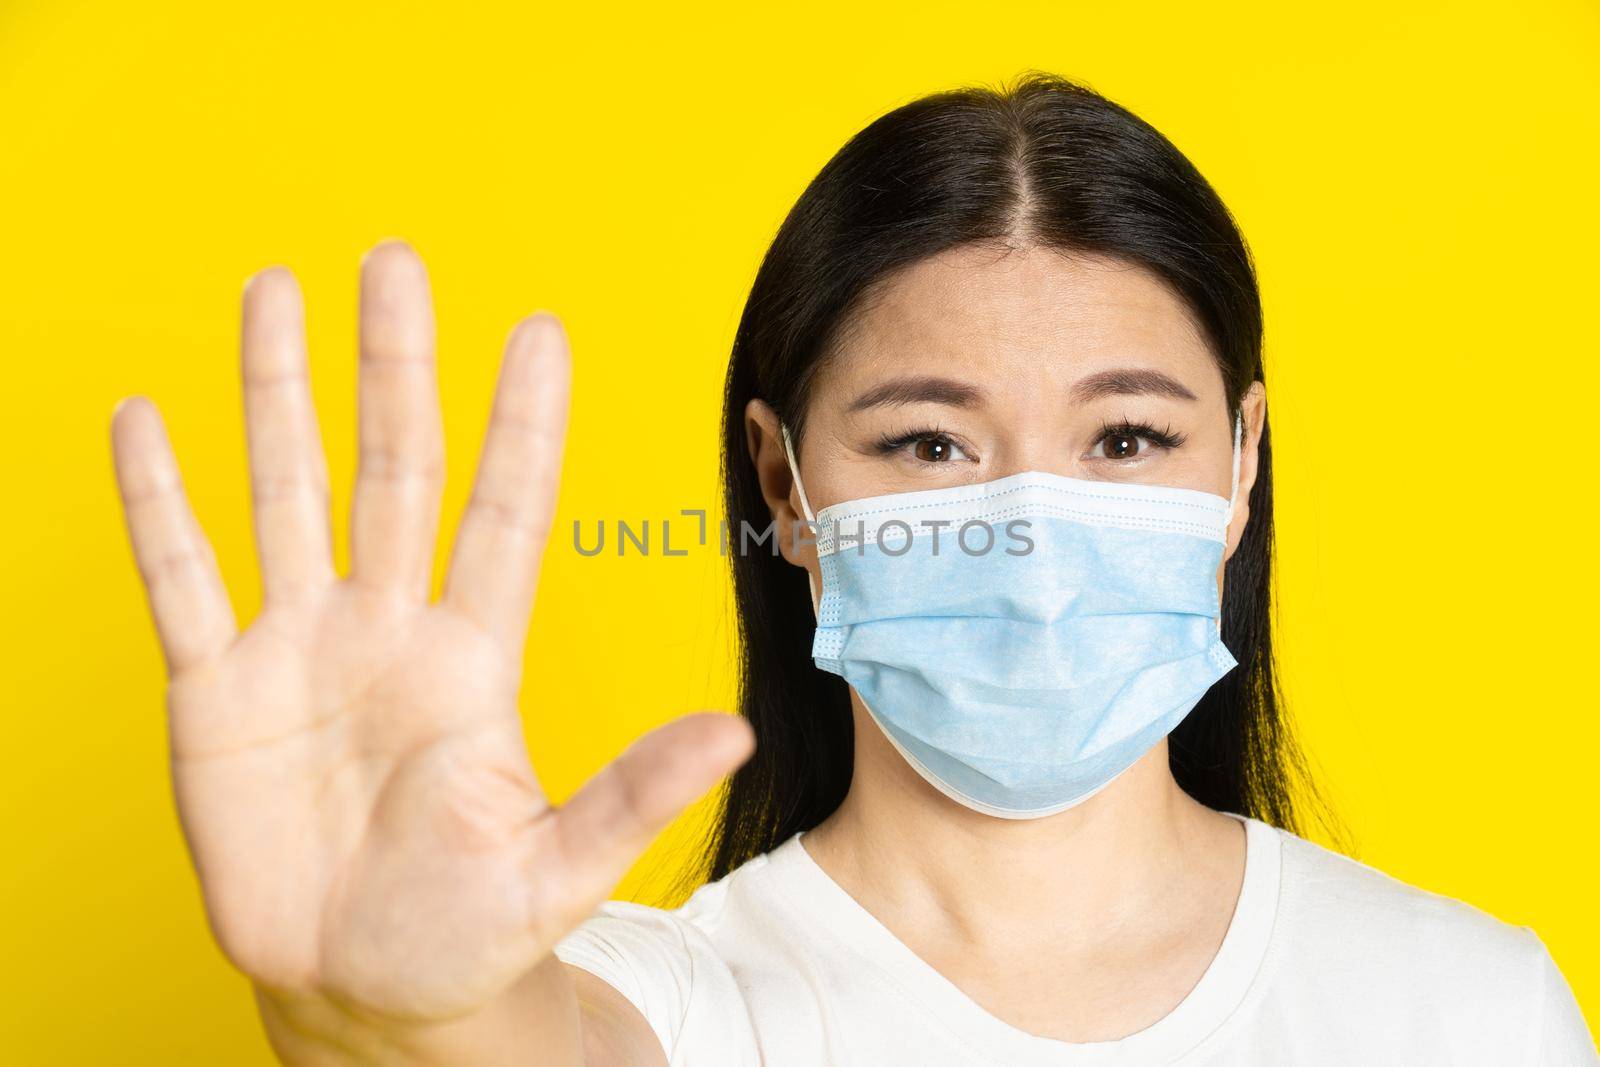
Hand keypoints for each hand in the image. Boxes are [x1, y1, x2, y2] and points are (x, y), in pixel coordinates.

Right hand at [110, 240, 753, 1026]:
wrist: (361, 988)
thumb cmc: (465, 930)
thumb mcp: (555, 871)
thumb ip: (632, 795)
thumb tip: (733, 732)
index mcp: (473, 661)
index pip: (503, 512)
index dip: (518, 422)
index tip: (539, 329)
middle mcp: (387, 630)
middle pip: (392, 467)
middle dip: (392, 362)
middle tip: (393, 259)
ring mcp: (297, 651)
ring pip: (285, 491)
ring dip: (277, 393)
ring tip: (275, 290)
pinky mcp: (214, 693)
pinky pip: (180, 577)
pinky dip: (158, 502)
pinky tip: (147, 420)